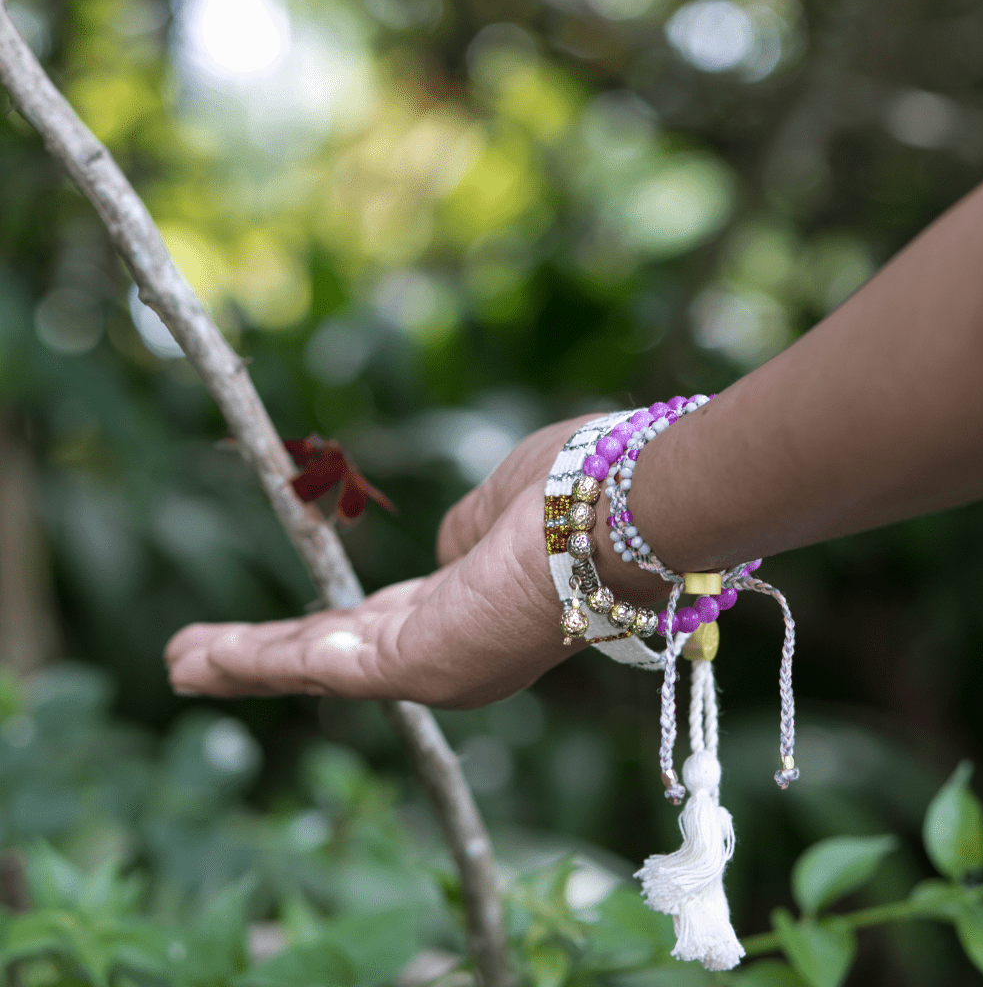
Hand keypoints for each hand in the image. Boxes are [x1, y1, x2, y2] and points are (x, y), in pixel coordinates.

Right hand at [166, 416, 625, 707]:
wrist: (627, 509)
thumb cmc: (582, 494)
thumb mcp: (508, 508)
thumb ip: (466, 534)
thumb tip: (447, 548)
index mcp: (470, 607)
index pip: (379, 623)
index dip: (322, 627)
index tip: (280, 630)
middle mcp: (451, 651)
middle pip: (334, 657)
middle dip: (262, 659)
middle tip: (194, 659)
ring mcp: (435, 665)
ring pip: (316, 665)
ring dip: (243, 663)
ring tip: (179, 661)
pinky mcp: (419, 663)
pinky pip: (320, 661)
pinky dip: (257, 659)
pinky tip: (202, 658)